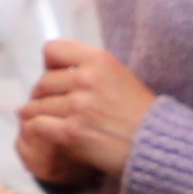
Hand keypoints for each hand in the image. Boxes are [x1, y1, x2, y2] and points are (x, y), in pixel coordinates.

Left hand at [21, 38, 157, 180]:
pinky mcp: (72, 132)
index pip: (53, 50)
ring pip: (37, 105)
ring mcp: (78, 106)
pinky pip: (38, 125)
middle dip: (42, 95)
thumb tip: (61, 72)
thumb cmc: (141, 113)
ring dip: (37, 114)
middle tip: (47, 104)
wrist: (156, 143)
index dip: (49, 65)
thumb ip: (92, 71)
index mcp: (99, 60)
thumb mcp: (121, 76)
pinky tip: (42, 132)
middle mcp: (86, 79)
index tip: (54, 76)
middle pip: (43, 82)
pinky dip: (37, 129)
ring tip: (40, 119)